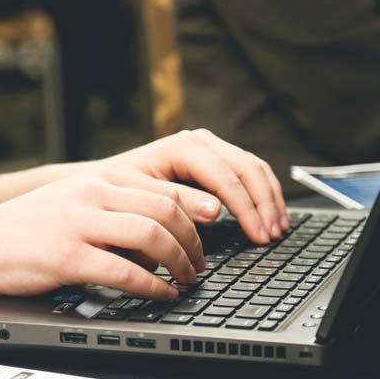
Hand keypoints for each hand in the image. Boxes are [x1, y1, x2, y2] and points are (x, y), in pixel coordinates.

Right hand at [0, 174, 206, 299]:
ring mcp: (78, 224)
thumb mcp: (72, 202)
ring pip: (151, 235)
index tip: (214, 224)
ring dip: (179, 261)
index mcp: (96, 179)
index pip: (161, 187)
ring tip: (187, 279)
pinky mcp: (67, 257)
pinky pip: (125, 271)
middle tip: (200, 264)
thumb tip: (161, 230)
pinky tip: (162, 294)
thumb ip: (112, 207)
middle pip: (165, 209)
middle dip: (193, 240)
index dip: (195, 208)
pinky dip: (152, 285)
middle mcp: (91, 194)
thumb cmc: (26, 230)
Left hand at [87, 129, 289, 244]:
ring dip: (270, 200)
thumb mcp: (143, 200)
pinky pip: (249, 173)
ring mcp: (209, 148)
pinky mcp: (214, 160)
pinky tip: (270, 216)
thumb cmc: (116, 194)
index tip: (259, 235)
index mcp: (183, 148)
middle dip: (264, 204)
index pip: (227, 177)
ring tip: (278, 230)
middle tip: (272, 236)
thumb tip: (216, 211)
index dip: (247, 209)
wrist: (101, 183)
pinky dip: (263, 195)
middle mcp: (200, 142)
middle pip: (247, 169)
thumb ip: (178, 203)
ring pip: (254, 169)